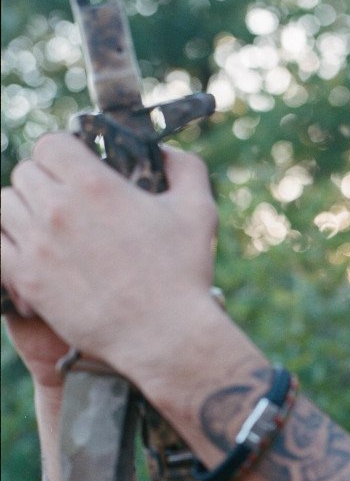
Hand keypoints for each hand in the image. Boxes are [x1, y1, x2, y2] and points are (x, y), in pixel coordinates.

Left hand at [0, 133, 218, 382]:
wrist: (165, 336)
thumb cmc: (184, 276)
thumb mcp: (199, 213)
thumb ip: (184, 169)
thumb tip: (165, 152)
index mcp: (94, 184)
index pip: (50, 145)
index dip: (63, 155)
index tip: (76, 171)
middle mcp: (58, 208)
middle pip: (24, 173)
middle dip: (45, 184)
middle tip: (67, 206)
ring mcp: (37, 244)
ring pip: (5, 206)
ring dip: (24, 212)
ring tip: (48, 230)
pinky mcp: (26, 279)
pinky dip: (8, 245)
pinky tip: (29, 254)